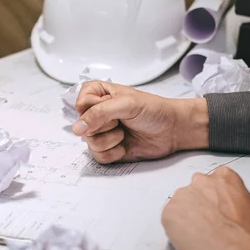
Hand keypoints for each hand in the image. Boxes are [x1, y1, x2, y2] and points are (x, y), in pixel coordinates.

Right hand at [73, 81, 208, 162]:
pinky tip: (125, 146)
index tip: (109, 108)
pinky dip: (112, 153)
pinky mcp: (109, 148)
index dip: (92, 109)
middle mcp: (97, 113)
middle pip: (82, 125)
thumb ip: (99, 113)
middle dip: (104, 126)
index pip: (80, 103)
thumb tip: (77, 128)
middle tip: (121, 121)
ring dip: (110, 140)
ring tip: (124, 133)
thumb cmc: (154, 110)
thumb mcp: (126, 104)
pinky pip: (97, 156)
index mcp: (99, 94)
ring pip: (89, 142)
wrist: (173, 130)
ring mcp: (102, 132)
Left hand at [161, 167, 249, 249]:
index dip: (213, 198)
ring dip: (186, 217)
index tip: (216, 209)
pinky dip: (176, 230)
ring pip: (180, 205)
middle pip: (194, 191)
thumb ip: (238, 200)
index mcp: (224, 177)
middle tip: (207, 224)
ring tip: (200, 235)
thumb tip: (235, 209)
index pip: (212, 181)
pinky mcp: (169, 213)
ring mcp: (183, 195)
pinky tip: (191, 240)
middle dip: (198, 205)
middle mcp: (201, 181)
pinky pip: (169, 220)